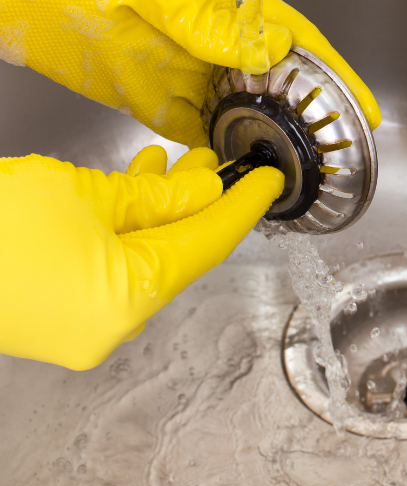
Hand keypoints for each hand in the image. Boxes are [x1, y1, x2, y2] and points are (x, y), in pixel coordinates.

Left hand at [0, 0, 379, 148]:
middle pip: (271, 75)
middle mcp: (203, 32)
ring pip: (236, 104)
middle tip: (338, 143)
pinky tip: (233, 162)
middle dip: (308, 106)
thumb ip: (206, 17)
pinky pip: (190, 123)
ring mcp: (175, 63)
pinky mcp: (143, 89)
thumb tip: (269, 45)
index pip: (288, 34)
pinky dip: (214, 144)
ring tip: (296, 160)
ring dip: (265, 129)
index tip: (360, 101)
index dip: (330, 68)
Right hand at [0, 145, 283, 369]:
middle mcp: (111, 324)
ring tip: (178, 162)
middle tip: (222, 160)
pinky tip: (133, 186)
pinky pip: (111, 267)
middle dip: (200, 201)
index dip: (243, 207)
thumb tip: (204, 189)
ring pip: (144, 256)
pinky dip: (125, 227)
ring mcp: (83, 326)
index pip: (207, 245)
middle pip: (177, 252)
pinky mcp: (58, 316)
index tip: (268, 181)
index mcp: (127, 298)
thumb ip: (156, 196)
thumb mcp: (84, 194)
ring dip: (161, 208)